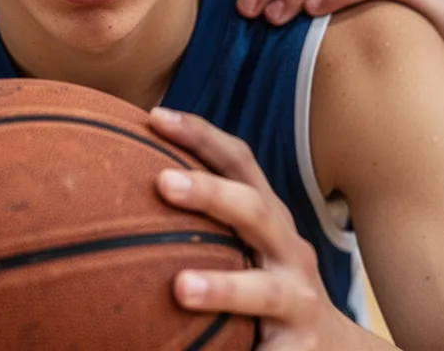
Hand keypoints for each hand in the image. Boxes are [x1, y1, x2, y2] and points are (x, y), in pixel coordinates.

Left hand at [148, 108, 354, 349]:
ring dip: (224, 287)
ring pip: (264, 291)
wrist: (330, 349)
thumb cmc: (262, 283)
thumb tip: (113, 190)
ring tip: (180, 289)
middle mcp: (288, 249)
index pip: (238, 162)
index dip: (201, 134)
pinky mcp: (299, 348)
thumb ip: (199, 218)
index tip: (156, 116)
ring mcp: (298, 300)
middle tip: (162, 182)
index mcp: (268, 216)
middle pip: (254, 210)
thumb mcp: (241, 244)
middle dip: (211, 192)